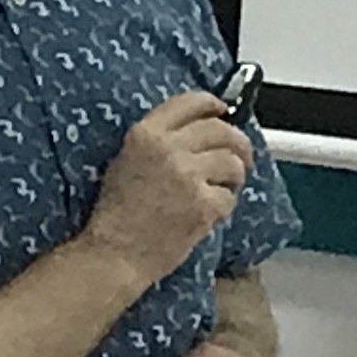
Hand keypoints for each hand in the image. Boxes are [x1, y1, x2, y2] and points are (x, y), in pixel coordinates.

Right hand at [86, 91, 250, 281]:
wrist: (115, 254)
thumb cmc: (116, 213)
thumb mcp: (126, 160)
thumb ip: (159, 140)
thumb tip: (200, 130)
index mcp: (146, 133)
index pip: (190, 102)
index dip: (213, 105)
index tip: (223, 111)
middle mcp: (168, 148)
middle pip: (221, 130)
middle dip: (238, 143)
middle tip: (242, 156)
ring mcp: (188, 176)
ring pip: (232, 162)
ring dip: (234, 176)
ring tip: (223, 188)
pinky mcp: (203, 204)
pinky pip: (229, 197)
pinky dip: (223, 207)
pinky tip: (208, 215)